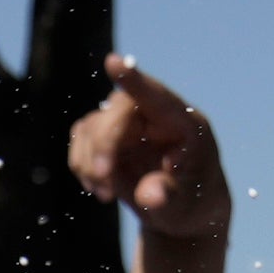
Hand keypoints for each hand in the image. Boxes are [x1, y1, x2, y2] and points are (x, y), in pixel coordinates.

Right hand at [66, 55, 231, 251]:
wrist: (182, 210)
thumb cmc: (192, 202)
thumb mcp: (186, 205)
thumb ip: (167, 197)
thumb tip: (150, 197)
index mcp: (183, 123)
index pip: (157, 96)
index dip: (134, 80)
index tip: (113, 62)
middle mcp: (154, 115)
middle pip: (117, 111)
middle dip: (104, 144)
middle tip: (104, 179)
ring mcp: (129, 123)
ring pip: (93, 126)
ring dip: (91, 163)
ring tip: (109, 194)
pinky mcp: (107, 135)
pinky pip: (81, 139)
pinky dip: (82, 166)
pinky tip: (102, 189)